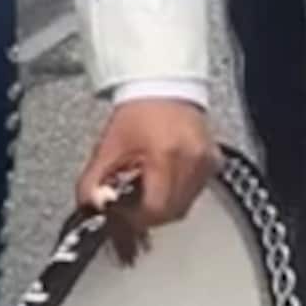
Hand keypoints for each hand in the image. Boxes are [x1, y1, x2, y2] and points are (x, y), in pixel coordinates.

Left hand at [78, 99, 215, 235]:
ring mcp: (206, 162)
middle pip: (172, 212)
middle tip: (131, 206)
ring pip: (186, 205)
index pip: (155, 209)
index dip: (136, 218)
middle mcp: (192, 160)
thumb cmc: (137, 114)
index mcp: (165, 155)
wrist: (162, 87)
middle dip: (149, 215)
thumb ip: (92, 182)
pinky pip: (196, 192)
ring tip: (147, 189)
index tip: (122, 214)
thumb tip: (91, 208)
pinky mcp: (214, 161)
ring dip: (165, 205)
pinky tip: (164, 179)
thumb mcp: (107, 148)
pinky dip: (179, 193)